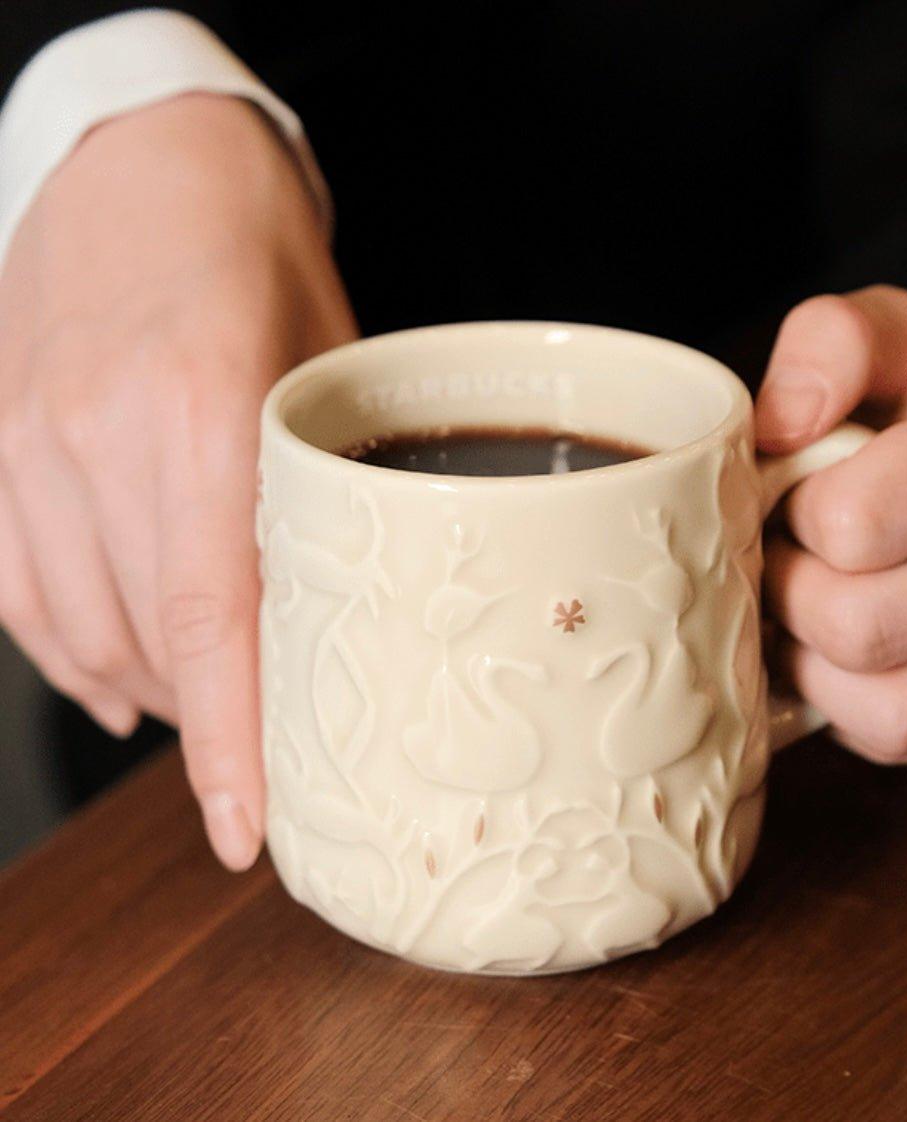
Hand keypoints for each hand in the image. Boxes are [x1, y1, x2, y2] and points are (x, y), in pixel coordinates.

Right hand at [0, 94, 356, 866]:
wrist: (140, 153)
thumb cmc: (256, 250)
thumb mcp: (331, 356)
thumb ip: (328, 486)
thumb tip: (344, 611)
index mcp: (202, 406)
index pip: (213, 614)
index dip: (229, 741)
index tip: (244, 831)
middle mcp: (97, 433)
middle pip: (149, 637)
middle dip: (210, 723)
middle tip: (274, 757)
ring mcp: (26, 440)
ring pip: (78, 629)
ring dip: (152, 692)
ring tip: (214, 708)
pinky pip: (16, 590)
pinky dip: (72, 652)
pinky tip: (122, 677)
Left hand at [756, 286, 906, 762]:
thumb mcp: (889, 334)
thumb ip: (827, 346)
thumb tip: (776, 429)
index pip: (850, 525)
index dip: (790, 516)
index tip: (796, 497)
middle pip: (856, 628)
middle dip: (790, 594)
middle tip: (788, 559)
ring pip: (884, 712)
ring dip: (814, 665)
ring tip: (813, 607)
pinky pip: (905, 742)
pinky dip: (851, 706)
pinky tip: (852, 649)